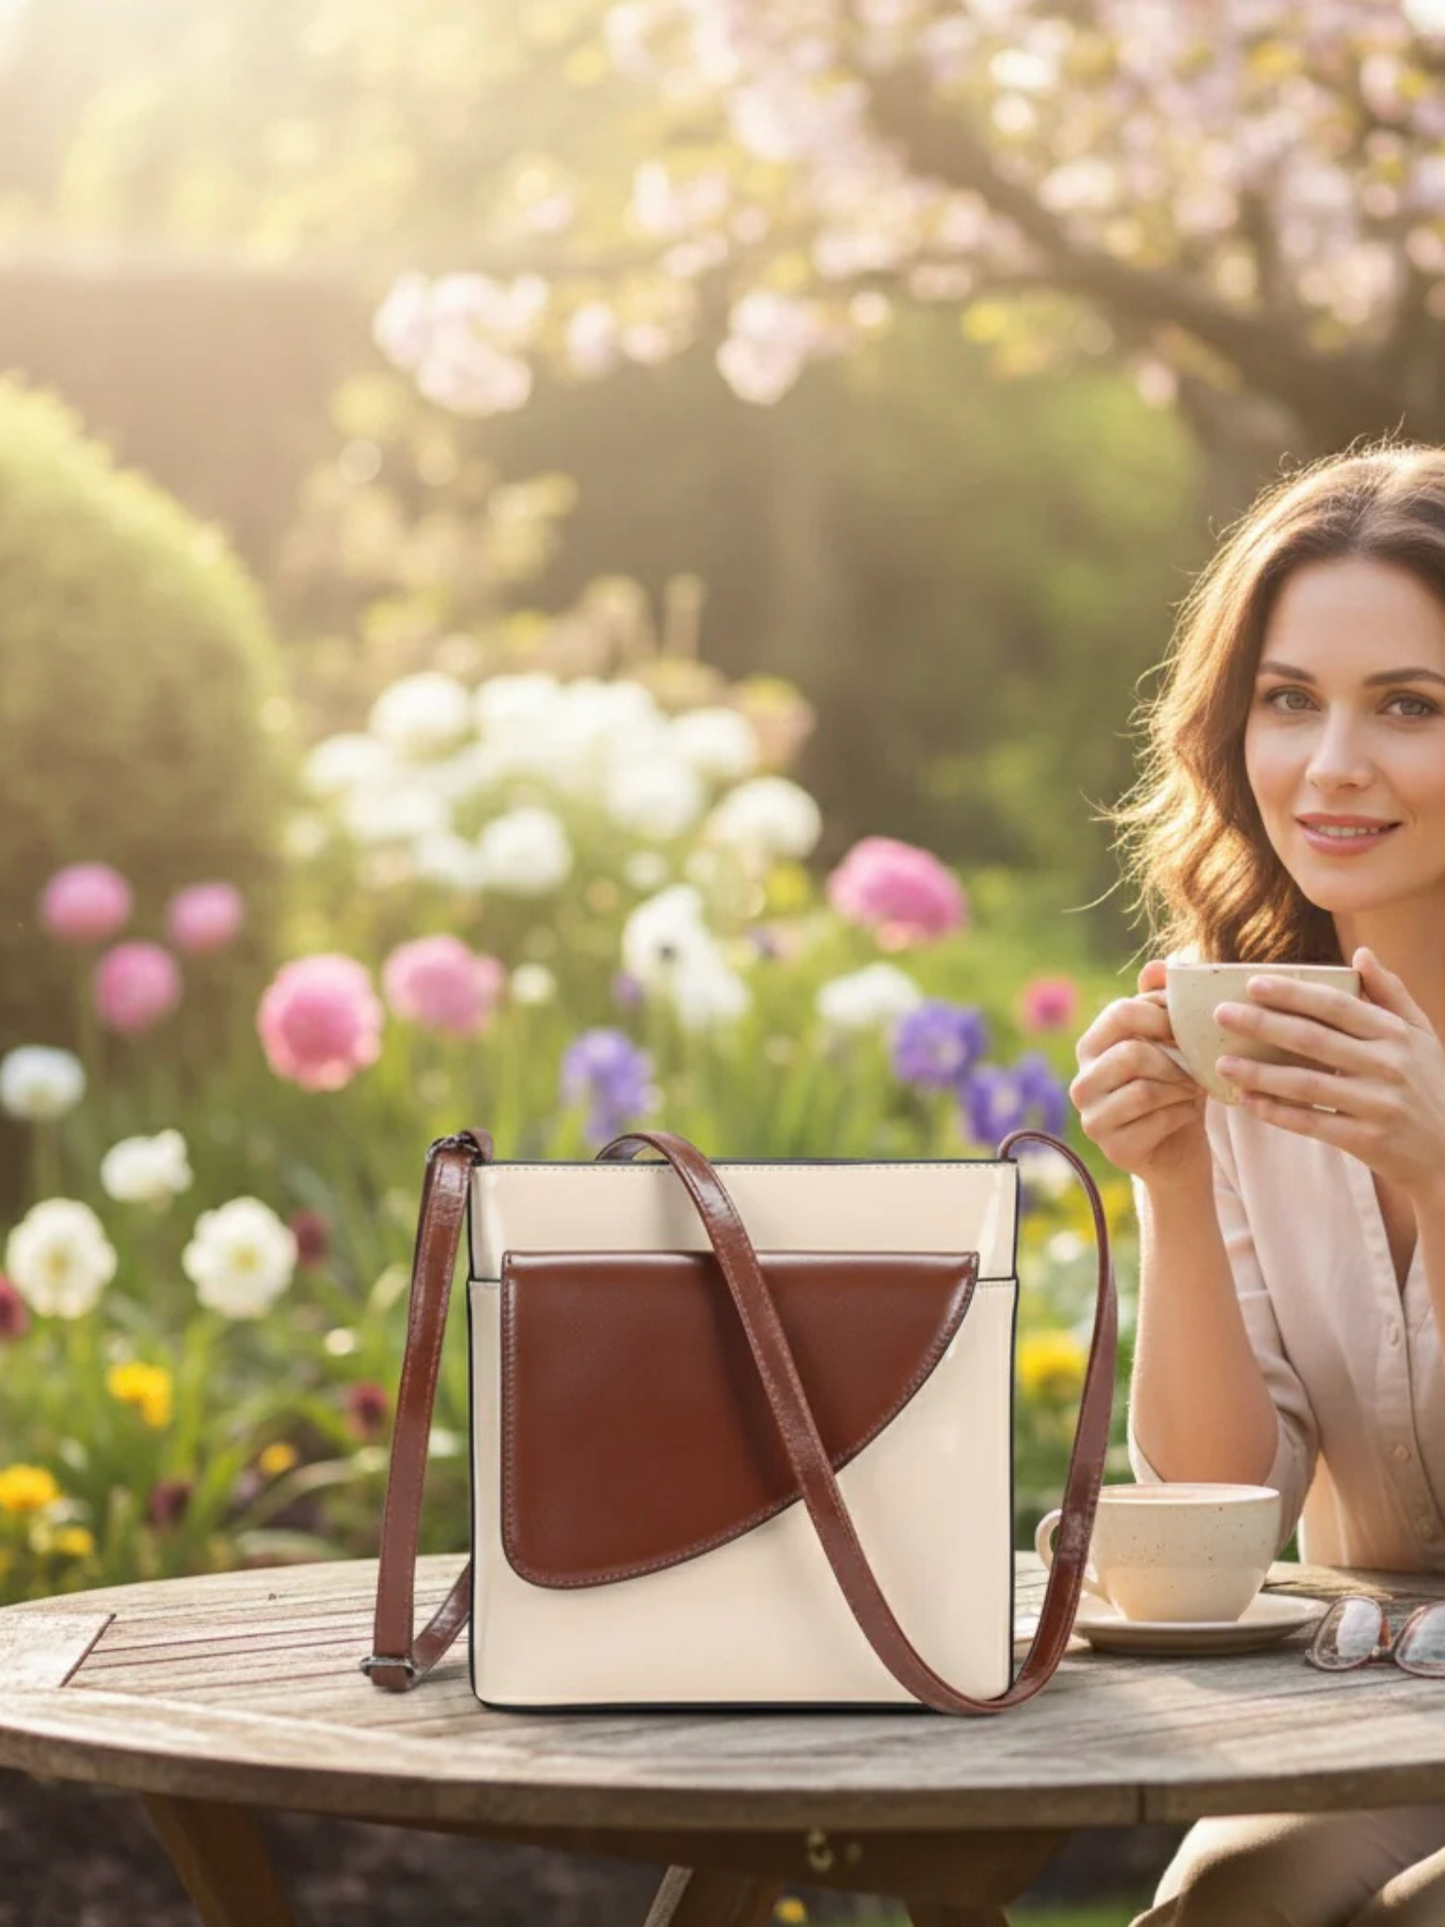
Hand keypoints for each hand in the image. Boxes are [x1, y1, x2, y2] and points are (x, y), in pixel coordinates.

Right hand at [1069, 959, 1209, 1191]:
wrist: (1178, 1147)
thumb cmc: (1174, 1085)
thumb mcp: (1170, 1041)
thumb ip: (1162, 1002)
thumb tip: (1158, 966)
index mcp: (1090, 1046)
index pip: (1120, 1013)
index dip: (1162, 1015)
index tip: (1188, 1026)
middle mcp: (1082, 1082)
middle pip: (1131, 1053)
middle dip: (1174, 1059)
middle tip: (1196, 1065)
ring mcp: (1093, 1117)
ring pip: (1145, 1089)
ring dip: (1182, 1088)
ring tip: (1194, 1088)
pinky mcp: (1113, 1148)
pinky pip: (1156, 1120)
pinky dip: (1183, 1114)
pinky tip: (1188, 1114)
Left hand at [1214, 947, 1444, 1202]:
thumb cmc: (1429, 1084)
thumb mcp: (1421, 1035)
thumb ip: (1391, 993)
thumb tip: (1361, 953)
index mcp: (1396, 1034)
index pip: (1336, 1005)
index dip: (1293, 994)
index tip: (1252, 984)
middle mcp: (1388, 1066)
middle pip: (1313, 1040)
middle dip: (1263, 1025)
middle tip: (1221, 1015)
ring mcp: (1377, 1104)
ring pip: (1306, 1084)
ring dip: (1259, 1074)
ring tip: (1222, 1063)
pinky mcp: (1367, 1140)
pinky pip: (1312, 1123)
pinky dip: (1276, 1113)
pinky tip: (1246, 1102)